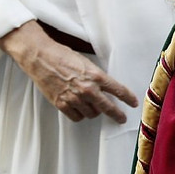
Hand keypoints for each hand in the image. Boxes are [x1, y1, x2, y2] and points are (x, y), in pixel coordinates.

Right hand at [0, 21, 137, 122]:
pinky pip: (77, 117)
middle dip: (117, 114)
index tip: (133, 103)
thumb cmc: (62, 56)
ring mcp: (74, 98)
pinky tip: (79, 108)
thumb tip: (105, 88)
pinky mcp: (62, 104)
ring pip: (92, 114)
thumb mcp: (85, 62)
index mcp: (95, 75)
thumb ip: (96, 76)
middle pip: (108, 107)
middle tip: (121, 118)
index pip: (117, 89)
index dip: (127, 98)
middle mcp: (87, 89)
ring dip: (94, 111)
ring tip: (91, 105)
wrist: (41, 57)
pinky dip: (80, 114)